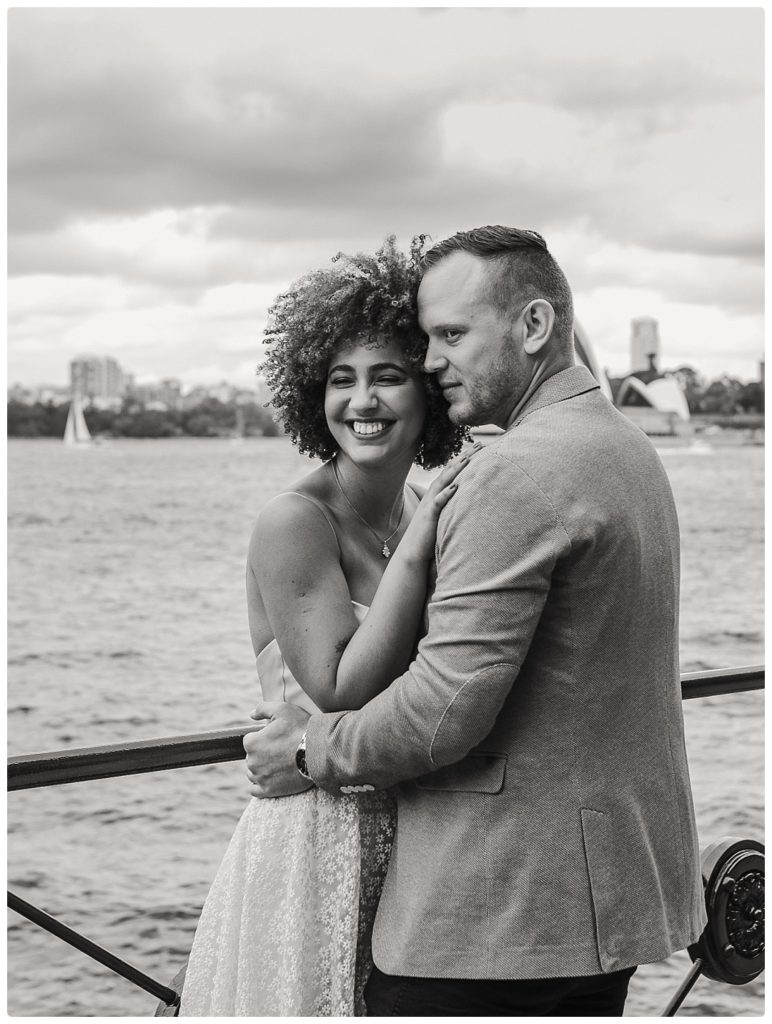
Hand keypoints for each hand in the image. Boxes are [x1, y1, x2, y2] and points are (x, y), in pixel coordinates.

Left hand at [244, 701, 312, 797]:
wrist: (318, 752)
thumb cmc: (300, 728)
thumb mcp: (282, 709)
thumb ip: (262, 708)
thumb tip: (250, 714)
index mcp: (252, 743)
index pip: (250, 740)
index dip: (263, 737)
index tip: (276, 738)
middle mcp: (252, 762)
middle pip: (252, 757)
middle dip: (262, 754)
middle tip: (281, 750)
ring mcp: (260, 777)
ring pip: (253, 773)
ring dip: (262, 769)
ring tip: (279, 764)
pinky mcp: (269, 790)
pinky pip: (255, 790)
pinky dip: (261, 785)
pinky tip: (271, 779)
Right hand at [400, 444, 481, 562]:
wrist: (413, 550)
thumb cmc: (430, 534)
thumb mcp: (443, 514)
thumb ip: (452, 504)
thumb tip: (466, 497)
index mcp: (438, 492)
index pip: (453, 470)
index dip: (465, 457)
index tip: (479, 446)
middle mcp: (433, 494)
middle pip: (450, 470)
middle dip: (464, 456)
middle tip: (479, 444)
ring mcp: (430, 503)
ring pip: (443, 482)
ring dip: (455, 470)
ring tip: (468, 458)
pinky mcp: (429, 515)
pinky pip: (437, 502)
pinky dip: (446, 493)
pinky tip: (455, 487)